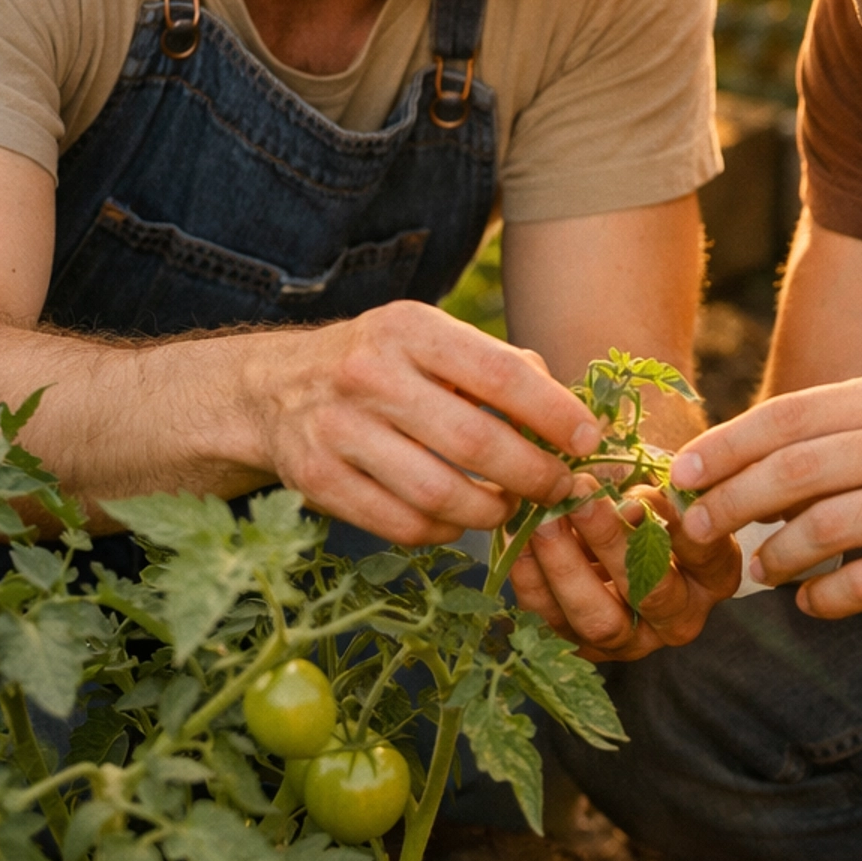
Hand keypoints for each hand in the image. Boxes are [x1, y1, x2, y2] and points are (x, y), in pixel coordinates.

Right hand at [237, 301, 602, 544]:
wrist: (274, 388)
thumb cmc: (383, 363)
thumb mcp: (431, 340)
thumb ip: (498, 368)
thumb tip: (571, 417)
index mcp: (409, 328)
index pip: (499, 375)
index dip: (554, 413)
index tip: (588, 440)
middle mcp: (369, 374)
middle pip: (475, 443)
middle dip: (533, 475)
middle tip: (559, 487)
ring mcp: (337, 430)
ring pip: (439, 495)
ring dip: (491, 511)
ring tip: (510, 505)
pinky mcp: (316, 480)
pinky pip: (402, 525)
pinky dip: (444, 531)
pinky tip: (458, 519)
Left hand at [509, 482, 740, 658]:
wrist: (617, 531)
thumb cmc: (647, 496)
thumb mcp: (660, 480)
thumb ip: (650, 486)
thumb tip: (623, 499)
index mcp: (714, 574)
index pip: (703, 552)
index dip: (671, 523)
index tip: (639, 492)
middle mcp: (680, 617)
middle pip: (650, 592)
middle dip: (610, 543)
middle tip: (579, 498)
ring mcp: (632, 640)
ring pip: (599, 620)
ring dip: (566, 568)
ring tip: (542, 521)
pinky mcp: (584, 646)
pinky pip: (553, 621)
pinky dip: (532, 580)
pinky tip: (519, 539)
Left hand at [669, 374, 861, 621]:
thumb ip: (832, 435)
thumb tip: (731, 461)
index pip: (788, 415)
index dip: (725, 446)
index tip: (682, 474)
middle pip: (794, 469)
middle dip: (731, 502)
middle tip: (698, 529)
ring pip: (821, 529)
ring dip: (774, 557)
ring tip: (760, 572)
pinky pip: (860, 585)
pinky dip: (822, 600)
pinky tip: (812, 604)